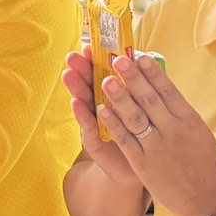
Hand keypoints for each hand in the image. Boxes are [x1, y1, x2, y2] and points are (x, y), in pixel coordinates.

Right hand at [61, 47, 141, 187]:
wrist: (143, 170)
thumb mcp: (146, 109)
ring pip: (86, 103)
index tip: (90, 45)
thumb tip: (143, 55)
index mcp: (115, 97)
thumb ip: (140, 86)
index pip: (104, 75)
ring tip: (69, 74)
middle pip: (90, 85)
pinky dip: (82, 115)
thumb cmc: (146, 136)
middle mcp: (101, 108)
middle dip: (81, 70)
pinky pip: (89, 127)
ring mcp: (96, 125)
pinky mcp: (94, 143)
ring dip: (77, 88)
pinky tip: (76, 102)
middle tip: (72, 56)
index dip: (96, 61)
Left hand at [91, 53, 215, 215]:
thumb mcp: (199, 131)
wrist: (202, 198)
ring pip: (135, 118)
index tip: (140, 55)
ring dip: (119, 98)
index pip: (169, 91)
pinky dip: (113, 123)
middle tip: (118, 59)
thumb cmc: (201, 162)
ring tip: (105, 80)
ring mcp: (157, 147)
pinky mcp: (143, 163)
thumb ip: (180, 111)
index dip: (153, 73)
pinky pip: (125, 139)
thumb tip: (162, 85)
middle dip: (133, 78)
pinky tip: (101, 109)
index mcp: (189, 120)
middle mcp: (174, 131)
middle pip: (150, 100)